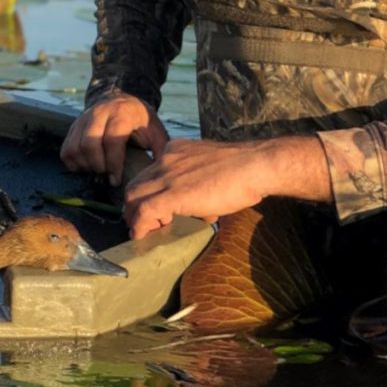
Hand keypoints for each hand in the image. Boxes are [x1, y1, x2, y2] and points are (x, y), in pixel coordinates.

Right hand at [60, 90, 168, 185]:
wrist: (121, 100)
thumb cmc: (141, 120)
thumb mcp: (155, 130)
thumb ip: (161, 149)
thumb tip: (165, 174)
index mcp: (122, 113)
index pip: (112, 140)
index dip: (113, 164)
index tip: (115, 180)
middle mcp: (99, 112)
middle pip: (89, 143)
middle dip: (97, 166)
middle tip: (106, 176)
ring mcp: (84, 117)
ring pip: (75, 146)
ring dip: (84, 165)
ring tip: (97, 172)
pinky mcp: (74, 125)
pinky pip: (66, 148)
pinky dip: (73, 162)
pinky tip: (86, 167)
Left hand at [122, 135, 330, 238]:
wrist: (253, 166)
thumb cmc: (243, 170)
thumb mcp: (212, 171)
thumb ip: (199, 185)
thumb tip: (200, 210)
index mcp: (176, 150)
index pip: (150, 171)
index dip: (147, 192)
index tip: (153, 209)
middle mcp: (166, 159)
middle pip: (136, 183)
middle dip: (133, 205)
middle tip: (141, 223)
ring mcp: (167, 175)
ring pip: (134, 196)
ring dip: (133, 216)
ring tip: (142, 231)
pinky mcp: (172, 193)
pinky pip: (144, 211)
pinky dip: (139, 225)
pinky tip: (143, 235)